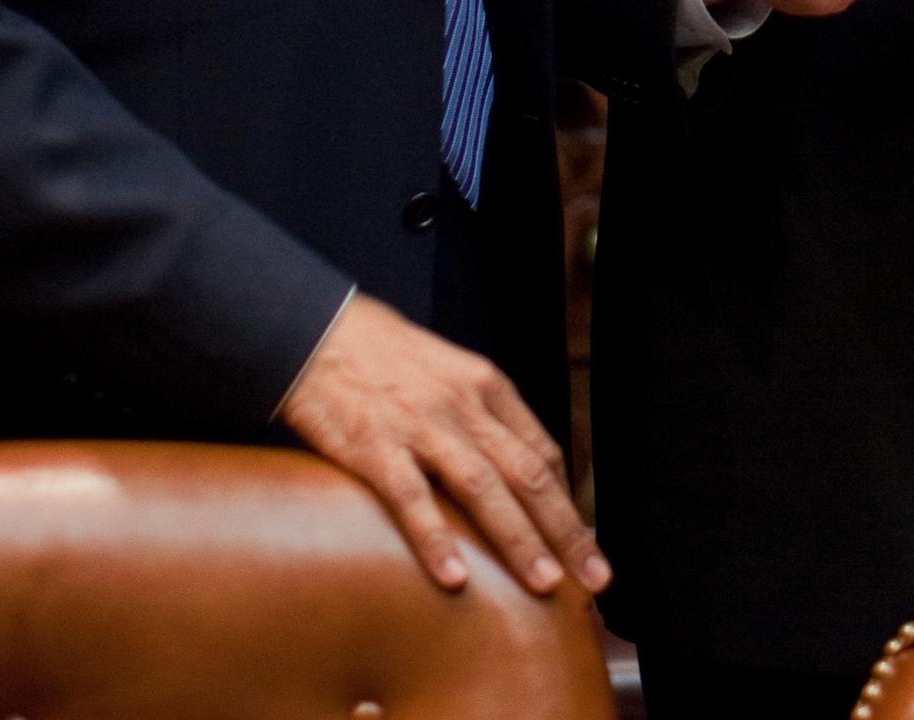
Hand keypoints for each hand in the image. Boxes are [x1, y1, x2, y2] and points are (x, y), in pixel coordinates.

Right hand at [278, 294, 607, 597]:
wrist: (319, 332)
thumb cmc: (387, 360)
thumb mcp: (451, 372)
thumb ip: (484, 417)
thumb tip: (520, 469)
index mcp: (487, 387)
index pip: (542, 452)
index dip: (567, 503)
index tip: (584, 543)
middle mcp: (463, 406)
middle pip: (528, 474)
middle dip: (566, 530)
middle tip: (594, 576)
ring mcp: (420, 426)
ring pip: (483, 488)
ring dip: (518, 539)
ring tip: (544, 582)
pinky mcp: (374, 446)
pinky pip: (411, 499)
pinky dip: (436, 539)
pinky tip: (456, 577)